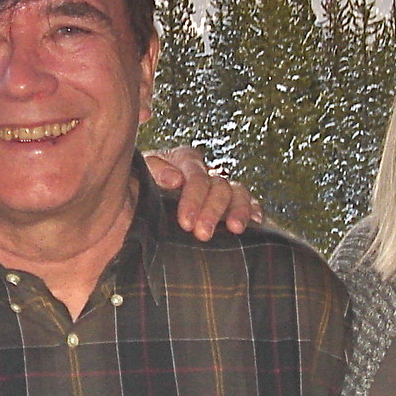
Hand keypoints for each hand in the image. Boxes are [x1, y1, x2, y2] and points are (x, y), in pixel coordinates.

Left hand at [144, 146, 264, 240]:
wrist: (138, 206)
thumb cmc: (140, 190)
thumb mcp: (141, 176)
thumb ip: (155, 171)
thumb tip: (175, 179)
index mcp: (184, 161)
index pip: (196, 174)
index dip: (193, 197)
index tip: (185, 221)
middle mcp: (207, 173)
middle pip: (219, 186)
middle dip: (213, 210)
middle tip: (203, 234)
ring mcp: (222, 189)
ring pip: (238, 193)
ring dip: (238, 210)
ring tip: (235, 229)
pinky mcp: (233, 206)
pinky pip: (251, 204)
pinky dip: (255, 211)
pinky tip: (257, 223)